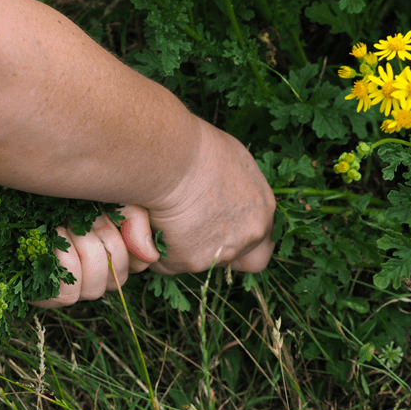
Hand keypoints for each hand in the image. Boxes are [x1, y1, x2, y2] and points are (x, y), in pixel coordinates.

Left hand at [30, 205, 158, 308]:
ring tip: (64, 226)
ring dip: (81, 250)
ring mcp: (76, 289)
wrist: (26, 196)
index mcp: (120, 257)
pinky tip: (53, 241)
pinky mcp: (49, 296)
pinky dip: (63, 265)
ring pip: (94, 289)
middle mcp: (102, 278)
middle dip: (100, 237)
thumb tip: (150, 256)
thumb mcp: (113, 197)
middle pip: (118, 274)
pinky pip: (67, 296)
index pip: (140, 263)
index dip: (125, 238)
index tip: (104, 212)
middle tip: (82, 215)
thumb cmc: (72, 196)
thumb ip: (137, 221)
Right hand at [145, 119, 275, 274]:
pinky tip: (148, 221)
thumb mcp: (230, 161)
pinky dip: (154, 246)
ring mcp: (220, 251)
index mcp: (263, 210)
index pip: (260, 249)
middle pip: (226, 259)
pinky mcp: (189, 261)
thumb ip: (234, 188)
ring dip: (176, 245)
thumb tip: (220, 196)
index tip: (219, 237)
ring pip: (193, 260)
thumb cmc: (194, 148)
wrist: (171, 159)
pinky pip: (165, 262)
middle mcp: (248, 235)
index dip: (239, 247)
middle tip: (182, 230)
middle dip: (204, 249)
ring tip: (159, 214)